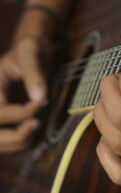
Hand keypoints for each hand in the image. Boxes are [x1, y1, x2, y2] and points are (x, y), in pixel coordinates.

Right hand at [0, 9, 53, 152]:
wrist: (32, 51)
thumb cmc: (30, 48)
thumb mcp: (31, 53)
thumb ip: (34, 73)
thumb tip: (40, 98)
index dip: (22, 113)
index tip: (44, 101)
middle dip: (17, 135)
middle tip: (37, 122)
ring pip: (1, 143)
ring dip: (21, 140)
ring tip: (37, 122)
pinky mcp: (4, 121)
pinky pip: (9, 142)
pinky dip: (23, 141)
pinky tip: (34, 125)